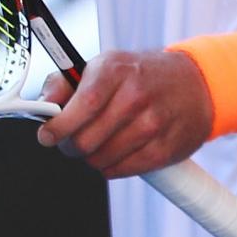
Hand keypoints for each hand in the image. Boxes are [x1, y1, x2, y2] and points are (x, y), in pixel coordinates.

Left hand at [36, 49, 212, 177]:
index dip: (58, 127)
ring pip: (102, 158)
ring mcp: (154, 122)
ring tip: (96, 145)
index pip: (81, 106)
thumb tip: (42, 106)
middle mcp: (137, 95)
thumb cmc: (138, 76)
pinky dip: (111, 167)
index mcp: (115, 70)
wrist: (194, 83)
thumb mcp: (102, 66)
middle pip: (87, 139)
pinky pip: (123, 170)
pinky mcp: (166, 148)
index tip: (47, 136)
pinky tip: (115, 153)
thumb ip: (64, 83)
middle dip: (70, 146)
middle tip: (71, 143)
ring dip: (91, 158)